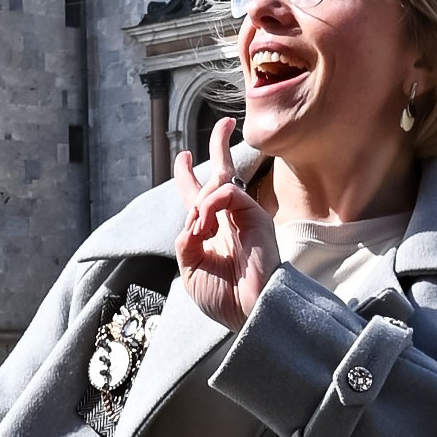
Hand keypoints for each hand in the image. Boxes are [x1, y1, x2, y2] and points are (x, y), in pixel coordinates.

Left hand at [175, 119, 278, 328]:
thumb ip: (186, 242)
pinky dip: (210, 205)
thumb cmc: (224, 299)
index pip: (200, 195)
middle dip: (220, 145)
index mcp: (214, 232)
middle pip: (222, 172)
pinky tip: (206, 226)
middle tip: (224, 123)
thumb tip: (191, 220)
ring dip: (199, 201)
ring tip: (199, 230)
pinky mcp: (255, 216)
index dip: (188, 174)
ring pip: (221, 179)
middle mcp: (230, 220)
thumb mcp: (191, 270)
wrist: (250, 313)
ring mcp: (244, 216)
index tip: (181, 157)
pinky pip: (227, 193)